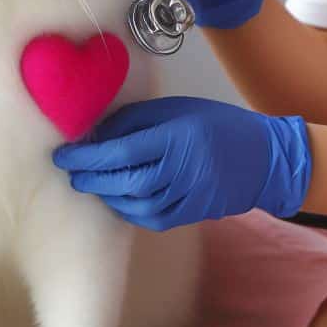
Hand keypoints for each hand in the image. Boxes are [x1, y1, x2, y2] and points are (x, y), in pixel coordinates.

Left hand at [51, 96, 310, 230]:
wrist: (264, 158)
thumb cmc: (217, 124)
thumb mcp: (178, 109)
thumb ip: (137, 120)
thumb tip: (98, 134)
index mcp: (177, 137)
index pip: (121, 151)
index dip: (87, 155)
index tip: (63, 154)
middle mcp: (181, 169)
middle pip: (124, 181)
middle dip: (91, 178)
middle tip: (71, 171)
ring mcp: (188, 196)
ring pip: (135, 203)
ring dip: (106, 194)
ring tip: (90, 182)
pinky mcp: (191, 214)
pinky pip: (151, 218)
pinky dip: (128, 210)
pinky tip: (116, 198)